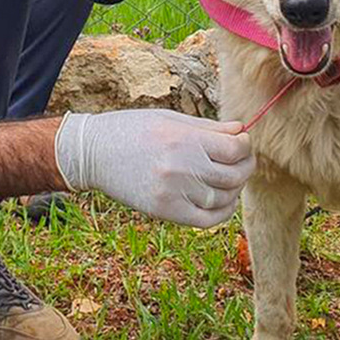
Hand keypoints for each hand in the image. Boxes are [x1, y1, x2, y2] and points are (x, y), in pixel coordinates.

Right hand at [53, 108, 255, 227]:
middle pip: (234, 175)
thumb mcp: (170, 120)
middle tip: (243, 161)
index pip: (235, 150)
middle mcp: (182, 168)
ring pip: (223, 198)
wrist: (94, 153)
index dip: (246, 147)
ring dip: (234, 189)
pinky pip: (207, 220)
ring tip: (229, 179)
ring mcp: (174, 192)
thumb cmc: (133, 130)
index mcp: (184, 140)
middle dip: (245, 167)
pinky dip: (222, 212)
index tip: (242, 143)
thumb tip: (241, 130)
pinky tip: (223, 200)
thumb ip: (209, 128)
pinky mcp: (165, 211)